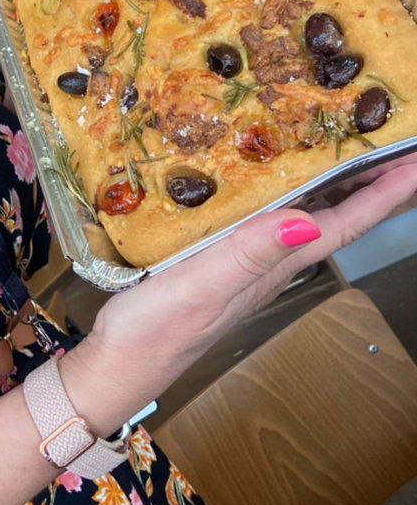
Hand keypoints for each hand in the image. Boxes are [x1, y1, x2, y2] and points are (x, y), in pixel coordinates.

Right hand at [63, 153, 416, 430]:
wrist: (117, 363)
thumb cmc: (155, 329)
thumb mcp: (199, 286)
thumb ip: (249, 255)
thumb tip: (305, 223)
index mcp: (269, 265)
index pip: (341, 225)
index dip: (382, 194)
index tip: (414, 162)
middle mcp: (266, 263)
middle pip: (333, 219)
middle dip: (369, 183)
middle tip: (392, 141)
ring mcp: (243, 264)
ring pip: (304, 217)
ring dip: (334, 186)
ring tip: (349, 150)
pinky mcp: (217, 261)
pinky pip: (268, 219)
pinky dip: (287, 193)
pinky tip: (273, 180)